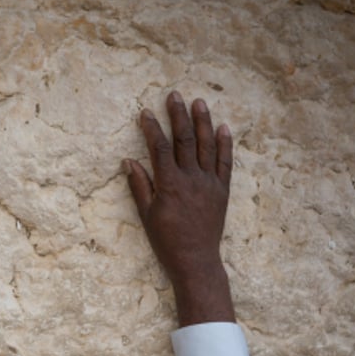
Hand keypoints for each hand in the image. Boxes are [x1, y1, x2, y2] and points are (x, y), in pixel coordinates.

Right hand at [124, 91, 234, 325]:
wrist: (196, 260)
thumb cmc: (166, 241)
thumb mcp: (147, 215)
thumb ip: (139, 186)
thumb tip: (129, 161)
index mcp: (169, 185)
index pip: (160, 148)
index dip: (152, 128)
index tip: (146, 112)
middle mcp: (191, 179)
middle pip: (185, 140)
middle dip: (178, 115)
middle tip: (174, 95)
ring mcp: (209, 183)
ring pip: (207, 145)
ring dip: (202, 121)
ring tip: (198, 102)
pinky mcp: (222, 190)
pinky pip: (225, 162)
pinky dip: (225, 144)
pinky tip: (223, 127)